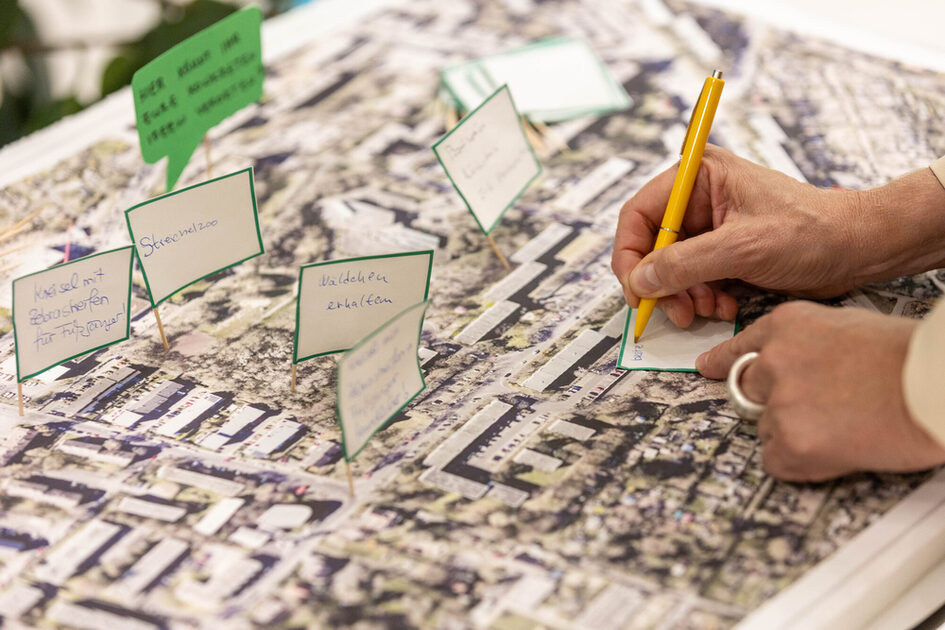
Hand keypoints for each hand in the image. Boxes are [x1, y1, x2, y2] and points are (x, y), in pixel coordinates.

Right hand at [611, 145, 944, 327]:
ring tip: (707, 310)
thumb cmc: (812, 231)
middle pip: (651, 245)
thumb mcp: (743, 247)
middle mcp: (699, 198)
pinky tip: (724, 306)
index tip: (636, 290)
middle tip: (675, 311)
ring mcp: (710, 226)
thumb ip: (685, 263)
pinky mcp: (722, 251)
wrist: (858, 249)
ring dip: (684, 295)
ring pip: (670, 268)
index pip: (640, 214)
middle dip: (662, 283)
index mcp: (699, 176)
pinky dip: (701, 299)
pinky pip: (692, 280)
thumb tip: (641, 280)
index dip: (630, 255)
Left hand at [696, 301, 944, 480]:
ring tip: (843, 425)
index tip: (706, 368)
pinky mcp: (790, 442)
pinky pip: (776, 461)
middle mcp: (773, 360)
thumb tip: (795, 365)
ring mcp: (779, 402)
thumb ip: (808, 345)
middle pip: (745, 389)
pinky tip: (838, 448)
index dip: (722, 361)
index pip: (740, 346)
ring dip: (794, 433)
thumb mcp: (848, 328)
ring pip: (764, 427)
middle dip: (771, 402)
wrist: (932, 386)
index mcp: (787, 325)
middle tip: (810, 409)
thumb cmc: (907, 359)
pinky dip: (802, 463)